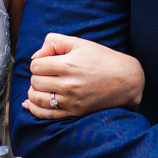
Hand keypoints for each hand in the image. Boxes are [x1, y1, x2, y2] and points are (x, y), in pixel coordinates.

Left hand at [23, 34, 145, 117]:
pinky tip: (30, 103)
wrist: (127, 80)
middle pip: (34, 82)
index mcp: (68, 65)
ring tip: (42, 86)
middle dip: (37, 76)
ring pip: (36, 98)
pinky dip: (34, 109)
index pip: (35, 66)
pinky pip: (45, 115)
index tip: (47, 63)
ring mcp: (71, 101)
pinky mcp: (74, 113)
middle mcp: (68, 85)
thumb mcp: (80, 43)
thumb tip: (35, 56)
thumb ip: (54, 42)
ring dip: (34, 91)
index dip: (38, 62)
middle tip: (47, 74)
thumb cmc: (102, 59)